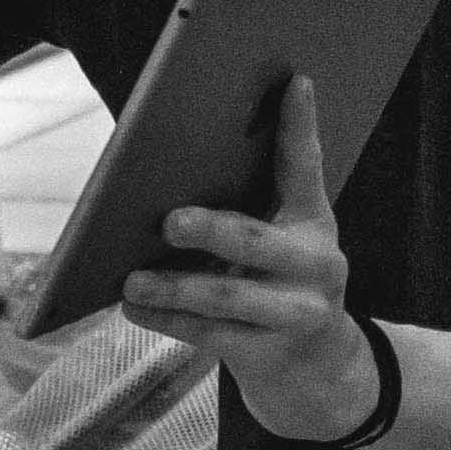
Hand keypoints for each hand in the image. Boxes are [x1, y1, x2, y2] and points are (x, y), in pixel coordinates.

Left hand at [124, 78, 379, 442]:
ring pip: (228, 297)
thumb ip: (251, 205)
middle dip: (213, 230)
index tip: (295, 82)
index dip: (300, 125)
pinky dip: (167, 320)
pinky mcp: (271, 351)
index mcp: (314, 221)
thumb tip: (171, 167)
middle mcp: (316, 263)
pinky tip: (133, 308)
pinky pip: (210, 335)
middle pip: (258, 241)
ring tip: (131, 280)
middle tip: (170, 221)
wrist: (319, 367)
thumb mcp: (283, 239)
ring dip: (174, 287)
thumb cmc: (281, 283)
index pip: (306, 166)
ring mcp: (297, 311)